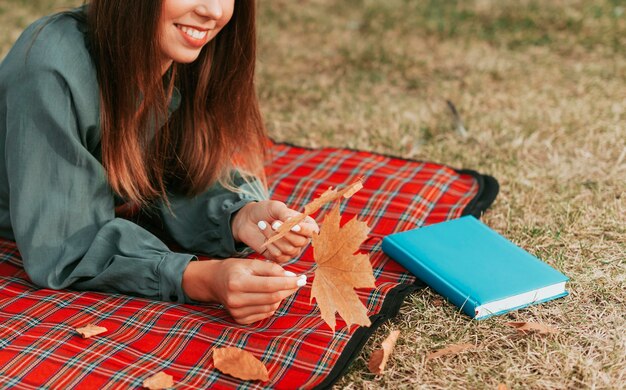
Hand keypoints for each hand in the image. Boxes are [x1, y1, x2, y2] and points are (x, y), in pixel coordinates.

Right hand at [182, 258, 306, 323]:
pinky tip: (268, 296)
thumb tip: (292, 276)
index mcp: (237, 282)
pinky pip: (265, 313)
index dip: (289, 282)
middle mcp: (235, 300)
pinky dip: (272, 304)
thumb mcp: (251, 263)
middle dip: (289, 289)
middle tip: (298, 281)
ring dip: (280, 296)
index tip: (302, 278)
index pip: (270, 285)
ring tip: (280, 286)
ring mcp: (237, 312)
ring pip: (271, 306)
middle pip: (272, 297)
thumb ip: (272, 269)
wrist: (214, 282)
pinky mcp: (240, 319)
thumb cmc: (235, 269)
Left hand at [231, 200, 318, 262]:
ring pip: (288, 249)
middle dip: (285, 233)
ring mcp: (291, 250)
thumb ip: (285, 214)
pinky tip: (264, 236)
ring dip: (274, 236)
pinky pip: (278, 255)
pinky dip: (269, 245)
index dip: (304, 230)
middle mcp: (301, 239)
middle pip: (300, 242)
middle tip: (274, 223)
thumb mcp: (275, 207)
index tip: (293, 226)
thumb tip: (293, 223)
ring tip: (263, 224)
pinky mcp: (280, 257)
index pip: (312, 231)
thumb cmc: (264, 211)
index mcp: (305, 224)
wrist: (247, 220)